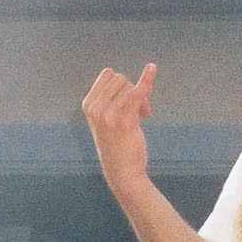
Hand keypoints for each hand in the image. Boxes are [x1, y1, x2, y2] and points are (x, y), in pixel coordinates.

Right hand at [83, 64, 156, 199]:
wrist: (122, 172)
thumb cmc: (117, 146)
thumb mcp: (106, 120)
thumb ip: (112, 101)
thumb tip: (134, 84)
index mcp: (89, 104)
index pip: (107, 75)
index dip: (122, 83)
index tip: (129, 99)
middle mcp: (96, 107)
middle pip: (121, 79)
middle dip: (133, 89)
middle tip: (141, 110)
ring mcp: (109, 114)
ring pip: (131, 87)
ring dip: (143, 98)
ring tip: (144, 115)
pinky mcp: (125, 120)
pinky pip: (139, 92)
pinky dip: (147, 80)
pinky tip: (152, 69)